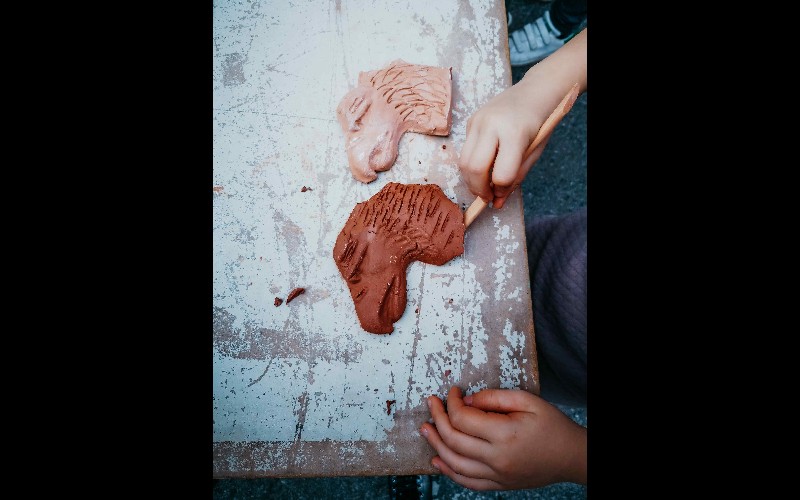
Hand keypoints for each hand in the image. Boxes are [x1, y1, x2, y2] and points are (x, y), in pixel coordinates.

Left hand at [420, 386, 586, 490]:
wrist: (572, 456)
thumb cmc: (552, 425)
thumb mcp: (527, 400)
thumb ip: (494, 398)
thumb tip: (466, 401)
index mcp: (505, 434)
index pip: (463, 418)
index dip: (451, 403)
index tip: (452, 392)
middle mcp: (498, 458)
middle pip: (453, 440)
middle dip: (437, 419)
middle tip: (431, 404)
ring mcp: (498, 475)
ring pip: (455, 464)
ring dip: (435, 445)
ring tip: (425, 430)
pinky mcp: (499, 485)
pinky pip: (468, 482)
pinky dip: (449, 472)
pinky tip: (438, 460)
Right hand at [458, 79, 557, 208]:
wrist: (534, 91)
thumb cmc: (539, 123)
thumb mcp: (534, 152)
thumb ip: (516, 177)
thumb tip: (497, 202)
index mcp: (514, 133)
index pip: (501, 174)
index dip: (501, 190)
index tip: (502, 195)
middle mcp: (491, 125)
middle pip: (474, 169)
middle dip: (478, 189)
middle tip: (487, 196)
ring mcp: (478, 121)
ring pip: (463, 161)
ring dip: (471, 179)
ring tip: (483, 184)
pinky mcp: (471, 121)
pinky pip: (465, 150)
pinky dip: (472, 163)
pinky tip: (485, 163)